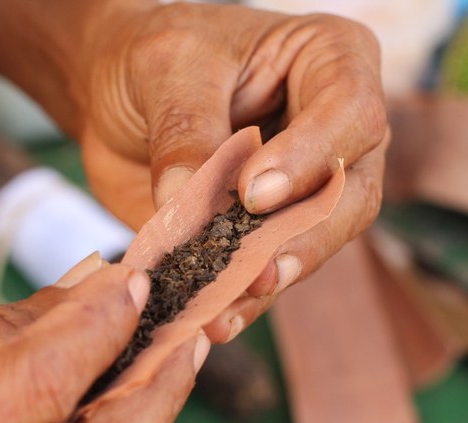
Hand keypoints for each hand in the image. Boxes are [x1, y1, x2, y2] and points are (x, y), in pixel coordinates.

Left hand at [77, 3, 386, 340]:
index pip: (349, 111)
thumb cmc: (153, 60)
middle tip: (257, 270)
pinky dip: (240, 297)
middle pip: (350, 192)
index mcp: (328, 61)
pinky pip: (268, 269)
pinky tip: (212, 318)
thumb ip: (187, 135)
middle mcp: (333, 130)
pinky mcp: (268, 230)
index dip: (310, 158)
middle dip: (303, 237)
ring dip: (270, 278)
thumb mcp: (166, 72)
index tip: (255, 194)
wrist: (117, 97)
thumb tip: (192, 207)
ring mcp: (306, 187)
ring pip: (315, 242)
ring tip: (226, 307)